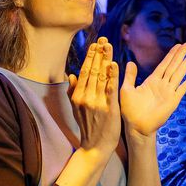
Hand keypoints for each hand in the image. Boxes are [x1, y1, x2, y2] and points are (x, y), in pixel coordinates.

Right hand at [66, 40, 121, 156]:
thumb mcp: (76, 108)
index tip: (95, 44)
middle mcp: (86, 97)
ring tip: (108, 46)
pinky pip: (110, 90)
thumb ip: (73, 91)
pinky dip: (112, 76)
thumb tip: (71, 74)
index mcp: (78, 95)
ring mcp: (97, 102)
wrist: (95, 146)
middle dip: (98, 54)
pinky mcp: (109, 108)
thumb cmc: (87, 126)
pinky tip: (114, 65)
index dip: (90, 57)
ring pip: (101, 77)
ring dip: (105, 60)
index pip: (85, 71)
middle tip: (103, 39)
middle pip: (93, 71)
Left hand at [119, 42, 185, 137]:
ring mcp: (168, 92)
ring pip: (179, 75)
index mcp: (152, 81)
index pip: (164, 64)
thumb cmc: (130, 110)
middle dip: (181, 55)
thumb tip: (131, 62)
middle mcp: (162, 85)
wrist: (136, 126)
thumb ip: (130, 76)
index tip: (178, 45)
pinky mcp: (173, 101)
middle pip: (174, 66)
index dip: (171, 55)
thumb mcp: (126, 90)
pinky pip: (182, 88)